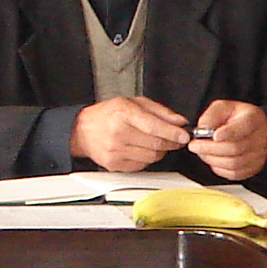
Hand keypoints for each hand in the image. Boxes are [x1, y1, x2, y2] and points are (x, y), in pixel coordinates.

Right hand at [69, 96, 191, 170]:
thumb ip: (159, 111)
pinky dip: (148, 158)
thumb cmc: (107, 114)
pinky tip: (143, 149)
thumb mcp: (133, 102)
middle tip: (176, 139)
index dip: (173, 133)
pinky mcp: (114, 164)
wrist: (82, 130)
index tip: (184, 135)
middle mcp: (118, 133)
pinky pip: (142, 165)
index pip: (154, 126)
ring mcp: (115, 151)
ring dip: (160, 151)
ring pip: (151, 157)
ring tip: (158, 142)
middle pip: (156, 144)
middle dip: (171, 143)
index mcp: (123, 114)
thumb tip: (179, 121)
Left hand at [193, 99, 266, 180]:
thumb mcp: (222, 108)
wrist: (249, 131)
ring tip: (201, 152)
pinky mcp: (253, 168)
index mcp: (254, 118)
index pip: (244, 127)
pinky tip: (212, 159)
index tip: (214, 136)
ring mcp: (258, 155)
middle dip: (210, 148)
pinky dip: (219, 168)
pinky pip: (234, 173)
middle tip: (194, 145)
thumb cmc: (234, 118)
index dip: (229, 133)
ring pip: (233, 163)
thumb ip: (211, 116)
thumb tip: (202, 129)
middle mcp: (260, 138)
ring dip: (212, 159)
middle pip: (235, 148)